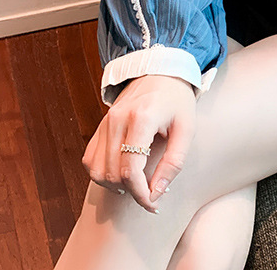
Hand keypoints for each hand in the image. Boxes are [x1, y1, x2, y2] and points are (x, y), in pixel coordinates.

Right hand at [81, 74, 196, 212]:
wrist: (162, 73)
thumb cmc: (178, 102)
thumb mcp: (186, 130)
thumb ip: (173, 163)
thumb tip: (156, 194)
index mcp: (141, 118)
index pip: (130, 169)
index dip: (140, 194)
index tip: (153, 204)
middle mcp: (117, 119)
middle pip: (111, 173)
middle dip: (130, 191)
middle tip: (150, 193)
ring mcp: (105, 121)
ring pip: (96, 170)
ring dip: (114, 185)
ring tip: (137, 184)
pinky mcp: (100, 125)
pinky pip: (90, 160)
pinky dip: (102, 174)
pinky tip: (122, 174)